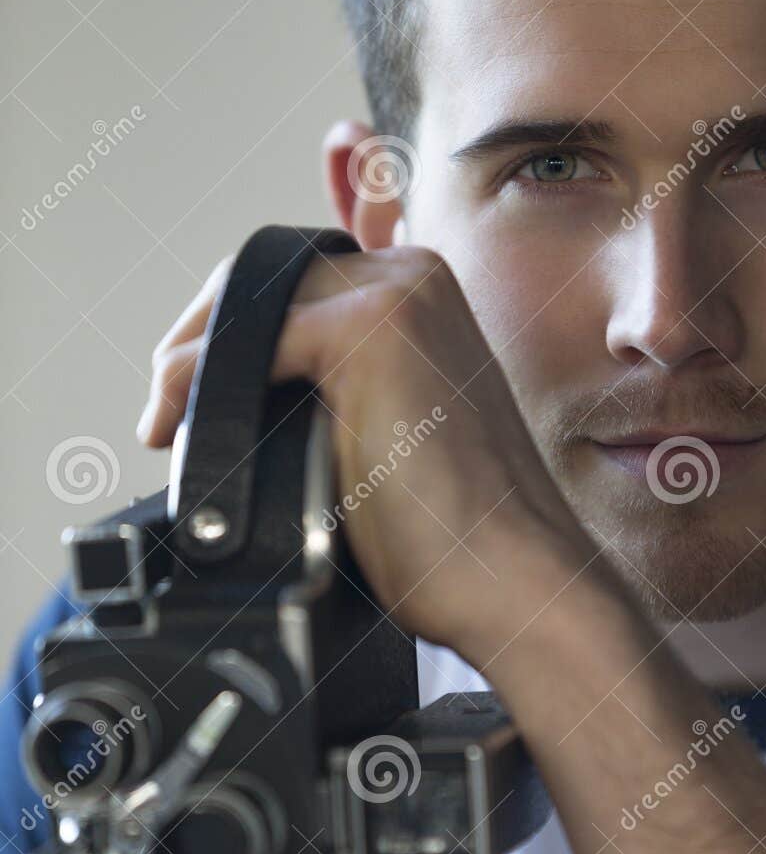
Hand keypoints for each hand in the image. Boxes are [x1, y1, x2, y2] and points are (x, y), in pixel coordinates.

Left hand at [138, 243, 597, 662]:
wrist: (511, 578)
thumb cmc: (458, 537)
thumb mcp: (384, 436)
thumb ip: (333, 395)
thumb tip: (245, 403)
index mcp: (421, 293)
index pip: (291, 282)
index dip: (226, 335)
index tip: (190, 399)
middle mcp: (412, 275)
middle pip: (262, 279)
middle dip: (200, 340)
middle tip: (167, 410)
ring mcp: (395, 294)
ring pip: (248, 299)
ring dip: (189, 358)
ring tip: (168, 421)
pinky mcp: (372, 329)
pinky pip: (245, 336)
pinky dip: (195, 378)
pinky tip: (176, 423)